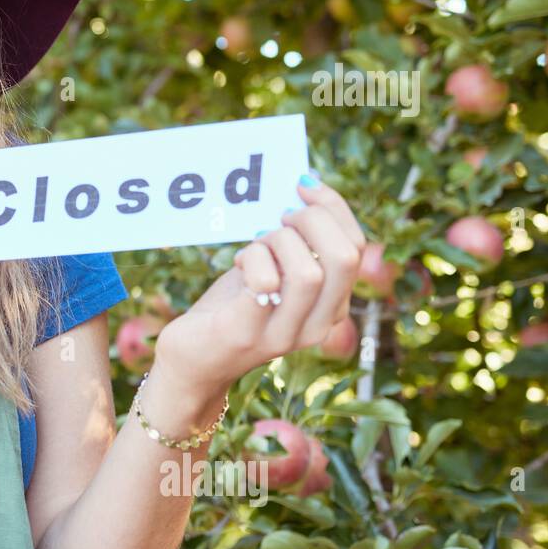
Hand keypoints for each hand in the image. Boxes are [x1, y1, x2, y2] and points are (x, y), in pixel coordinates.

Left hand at [153, 173, 367, 388]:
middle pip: (344, 258)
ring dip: (279, 242)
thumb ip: (294, 247)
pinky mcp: (246, 333)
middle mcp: (316, 326)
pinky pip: (266, 283)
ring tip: (256, 245)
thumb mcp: (272, 275)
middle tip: (281, 216)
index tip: (304, 185)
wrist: (191, 363)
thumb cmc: (232, 310)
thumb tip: (303, 190)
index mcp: (330, 308)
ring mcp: (283, 334)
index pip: (356, 249)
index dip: (334, 208)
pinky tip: (239, 263)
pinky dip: (254, 258)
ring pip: (309, 272)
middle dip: (313, 220)